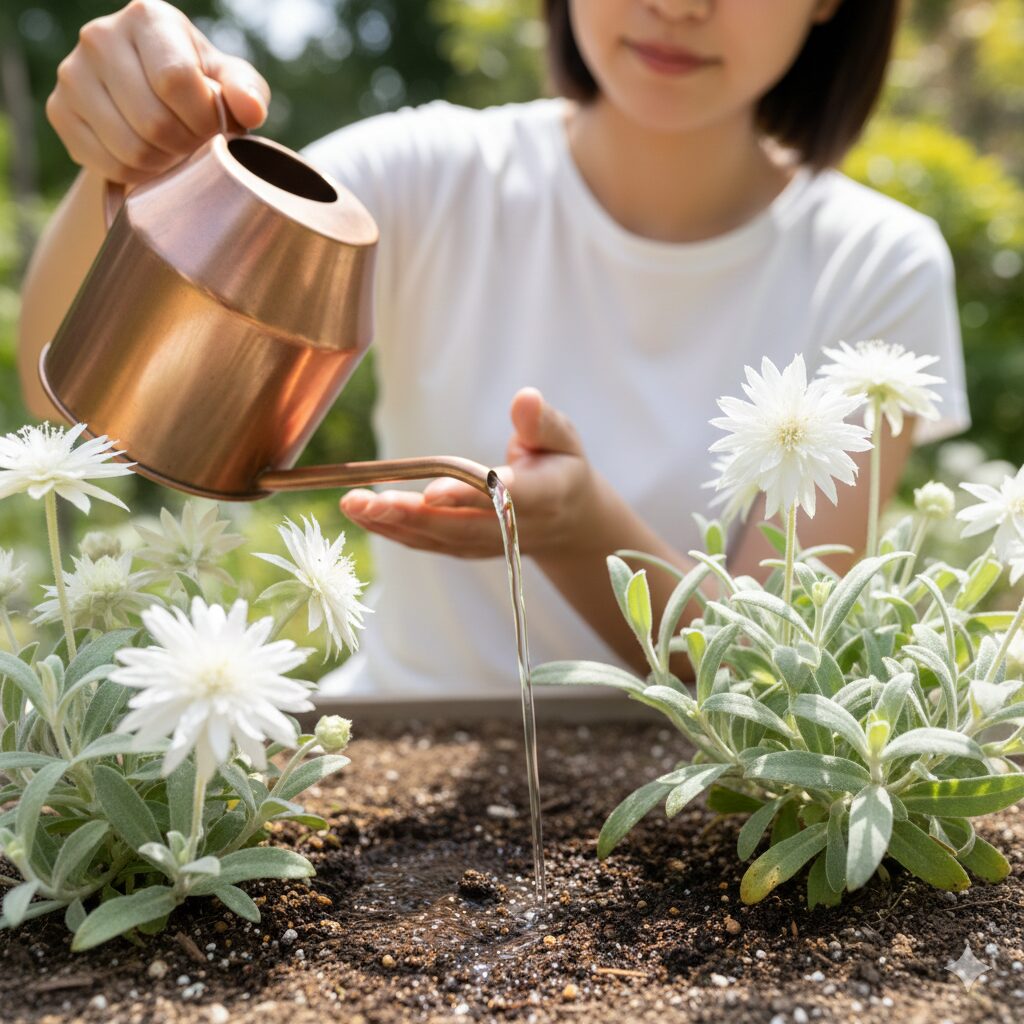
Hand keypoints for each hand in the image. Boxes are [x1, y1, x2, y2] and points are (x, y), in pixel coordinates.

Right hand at [46, 0, 269, 184]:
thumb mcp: (232, 82)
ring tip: (173, 148)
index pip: (176, 80)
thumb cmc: (201, 86)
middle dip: (185, 144)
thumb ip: (247, 92)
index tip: (213, 127)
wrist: (151, 99)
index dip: (202, 118)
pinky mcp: (59, 110)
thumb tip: (250, 110)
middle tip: (194, 142)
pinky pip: (109, 164)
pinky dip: (138, 173)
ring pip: (130, 148)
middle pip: (153, 120)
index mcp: (148, 17)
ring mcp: (72, 72)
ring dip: (164, 162)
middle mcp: (100, 36)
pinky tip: (148, 156)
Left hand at [339, 387, 604, 558]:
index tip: (433, 490)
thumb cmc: (563, 467)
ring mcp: (487, 545)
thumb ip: (542, 422)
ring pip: (437, 538)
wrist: (571, 523)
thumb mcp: (564, 438)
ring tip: (352, 505)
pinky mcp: (466, 549)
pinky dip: (394, 531)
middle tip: (368, 500)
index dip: (468, 495)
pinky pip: (428, 543)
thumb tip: (524, 398)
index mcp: (544, 497)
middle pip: (458, 526)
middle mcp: (512, 528)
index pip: (504, 498)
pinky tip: (363, 515)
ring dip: (391, 524)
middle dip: (410, 514)